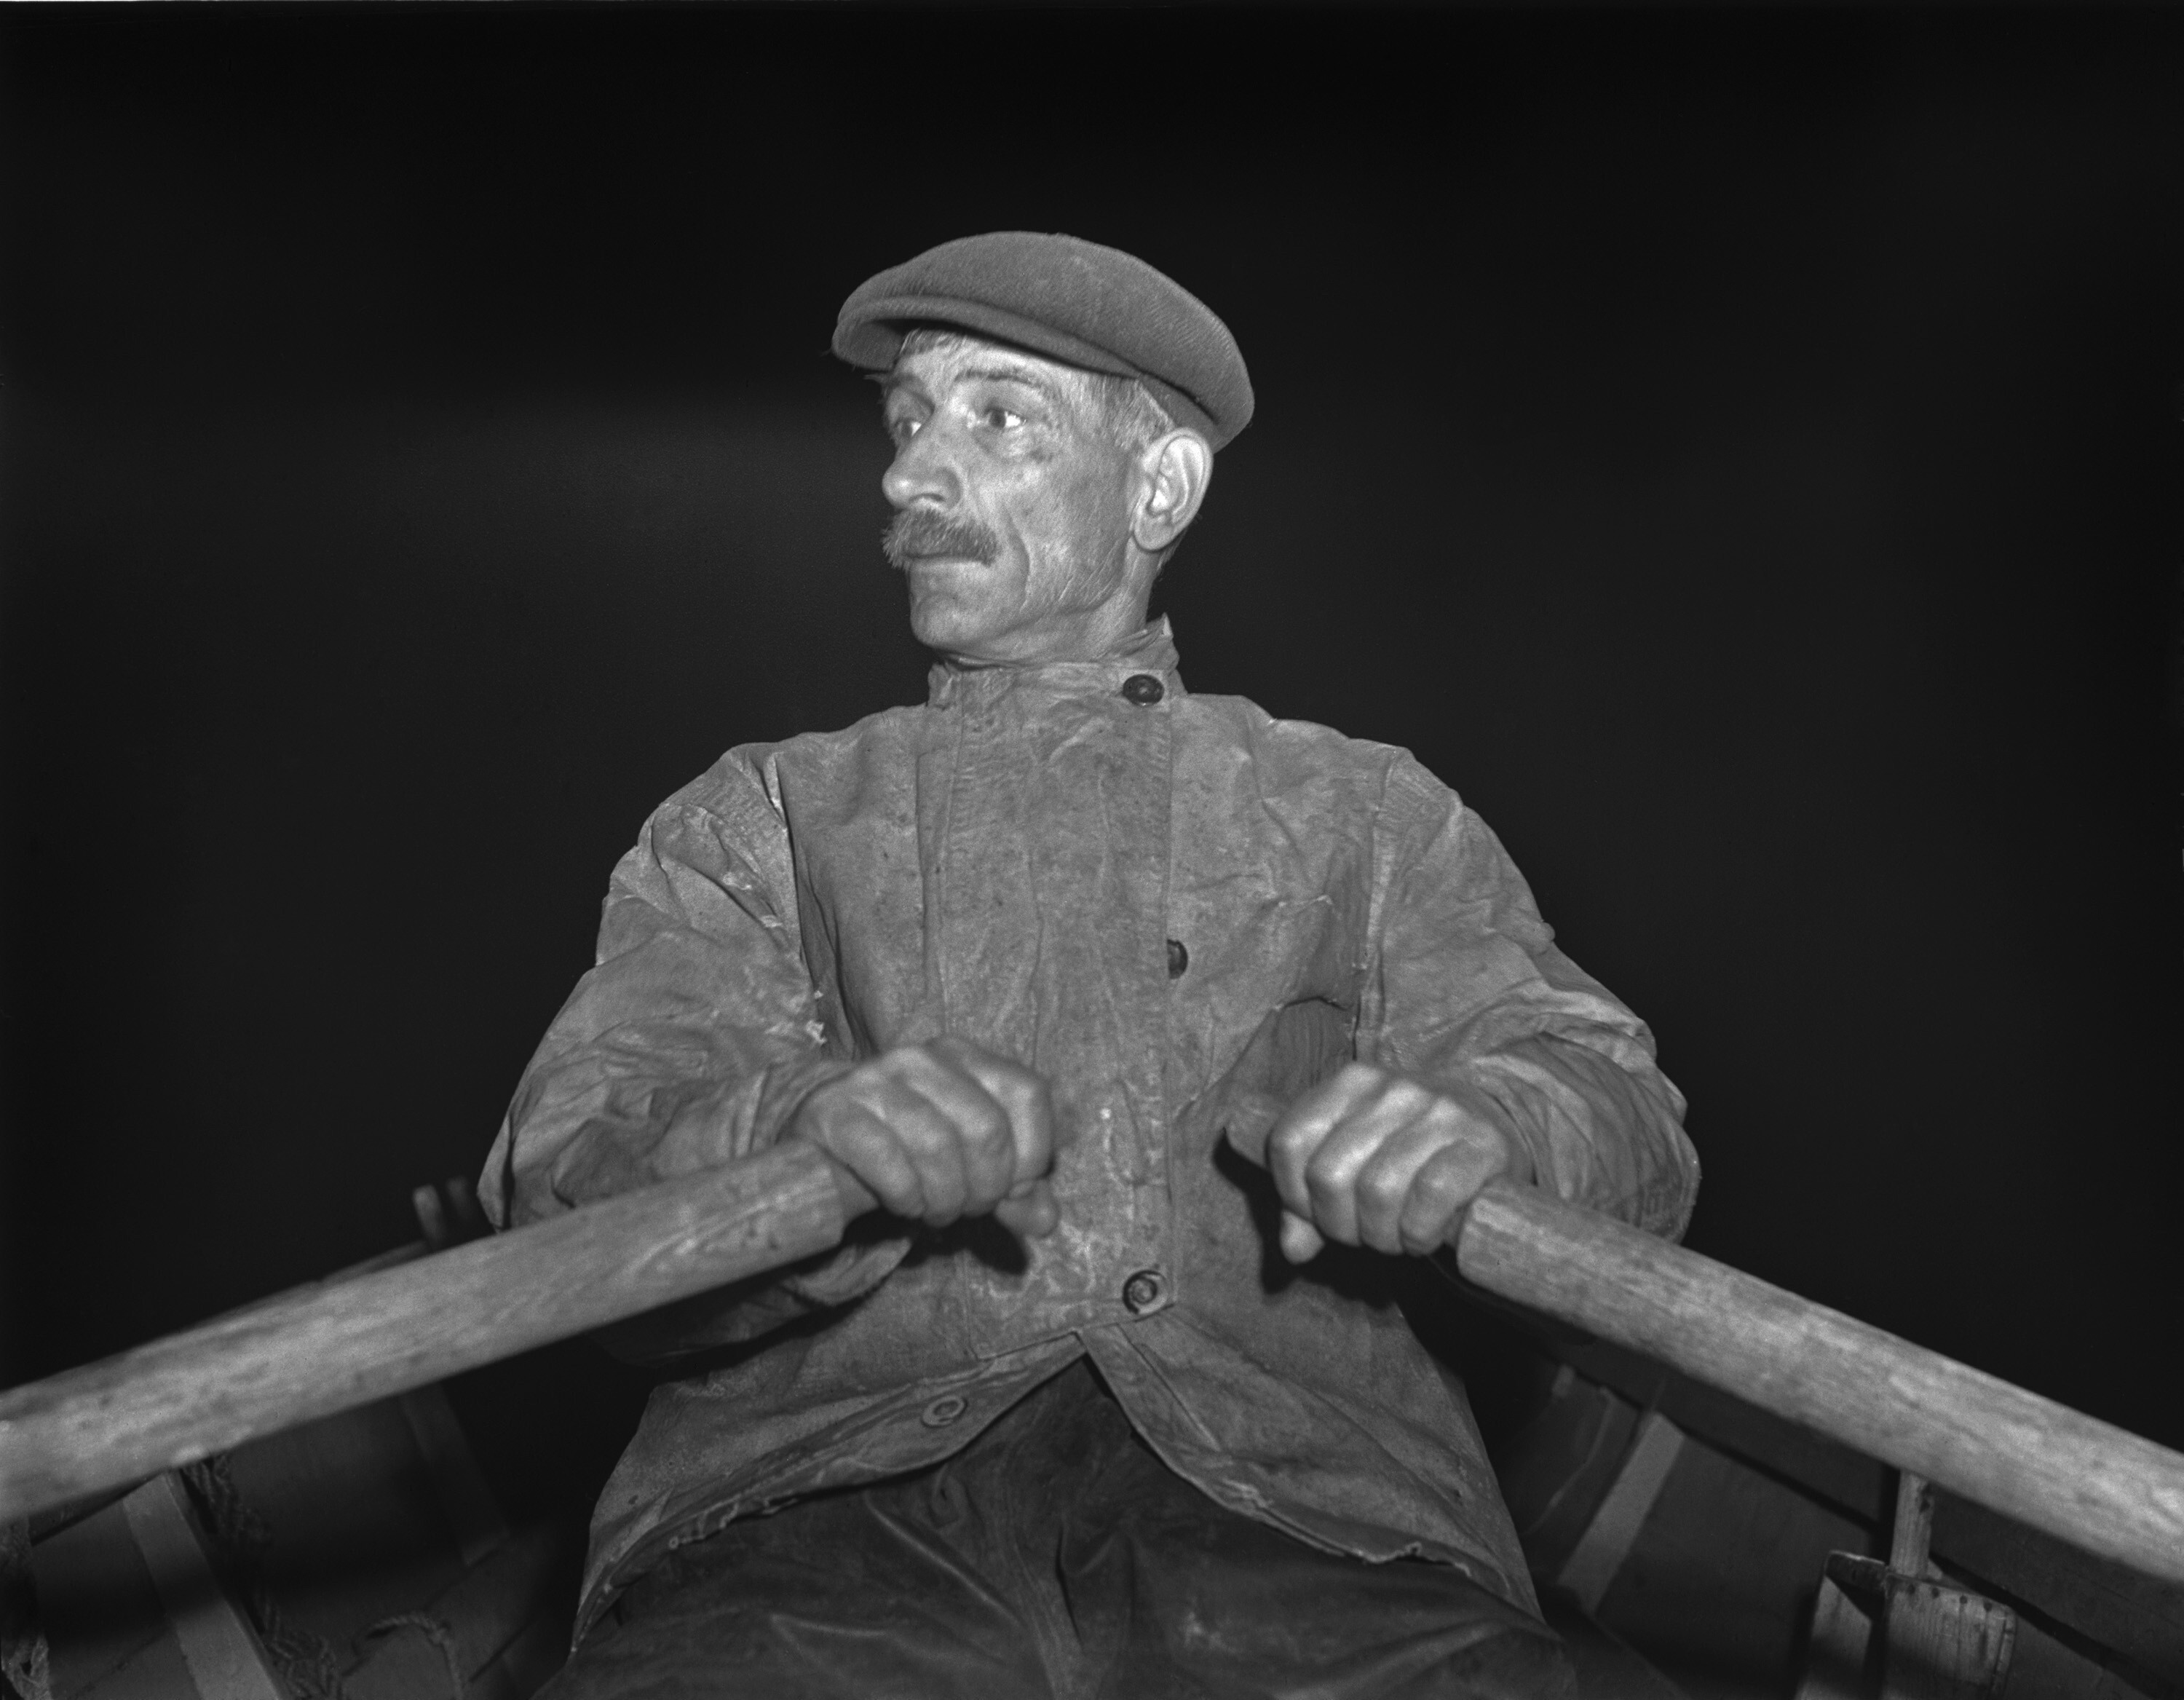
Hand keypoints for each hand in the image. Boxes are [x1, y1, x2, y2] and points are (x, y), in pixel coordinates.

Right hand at [788, 1038, 1058, 1238]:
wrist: (828, 1140)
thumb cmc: (913, 1150)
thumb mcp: (971, 1164)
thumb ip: (1016, 1190)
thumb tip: (1046, 1221)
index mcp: (967, 1057)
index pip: (1029, 1093)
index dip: (1032, 1154)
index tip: (1012, 1189)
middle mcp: (924, 1058)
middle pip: (986, 1128)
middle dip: (986, 1188)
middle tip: (969, 1209)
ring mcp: (875, 1079)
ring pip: (937, 1146)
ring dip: (946, 1199)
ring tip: (938, 1212)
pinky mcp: (835, 1111)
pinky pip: (887, 1161)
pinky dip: (906, 1198)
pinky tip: (906, 1206)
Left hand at [1266, 1063, 1532, 1263]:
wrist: (1495, 1130)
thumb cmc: (1410, 1154)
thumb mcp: (1354, 1163)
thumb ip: (1310, 1201)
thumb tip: (1293, 1249)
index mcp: (1350, 1082)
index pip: (1288, 1142)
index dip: (1294, 1196)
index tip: (1319, 1215)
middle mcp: (1391, 1087)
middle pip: (1329, 1175)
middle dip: (1339, 1225)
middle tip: (1363, 1234)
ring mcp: (1439, 1110)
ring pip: (1378, 1192)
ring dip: (1380, 1236)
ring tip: (1395, 1237)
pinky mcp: (1480, 1143)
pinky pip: (1430, 1197)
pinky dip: (1418, 1233)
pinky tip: (1423, 1236)